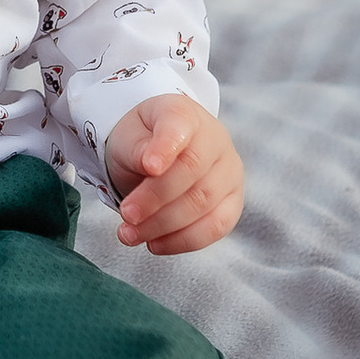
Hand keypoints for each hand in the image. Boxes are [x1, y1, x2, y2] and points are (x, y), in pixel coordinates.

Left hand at [105, 97, 243, 256]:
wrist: (158, 155)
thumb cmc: (142, 144)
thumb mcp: (127, 138)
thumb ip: (137, 149)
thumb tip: (151, 165)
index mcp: (184, 114)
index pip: (180, 125)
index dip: (166, 146)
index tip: (148, 167)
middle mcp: (215, 140)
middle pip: (192, 171)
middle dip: (155, 199)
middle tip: (126, 215)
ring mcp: (229, 172)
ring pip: (204, 203)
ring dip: (163, 225)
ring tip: (129, 234)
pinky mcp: (232, 203)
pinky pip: (216, 227)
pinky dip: (183, 241)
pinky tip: (154, 244)